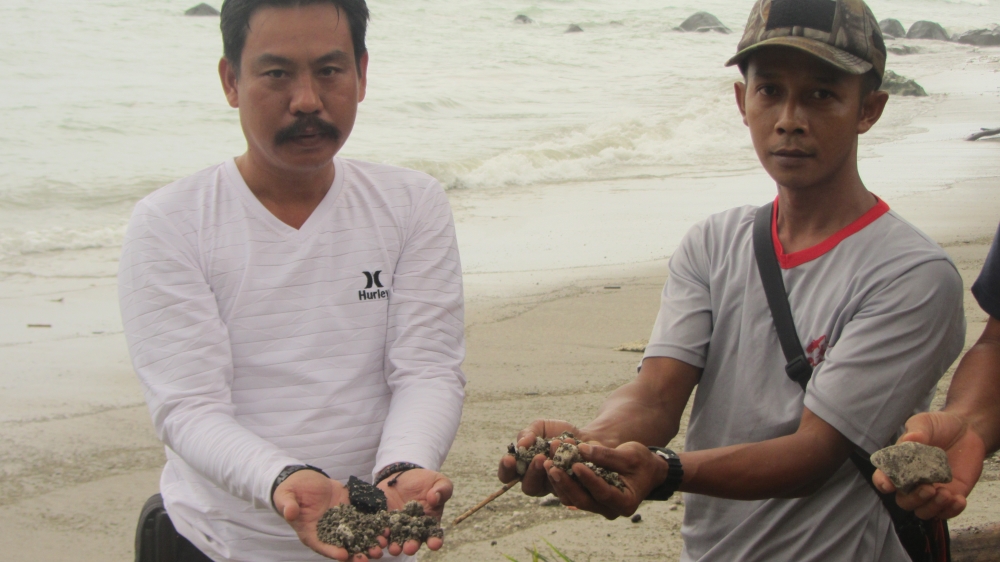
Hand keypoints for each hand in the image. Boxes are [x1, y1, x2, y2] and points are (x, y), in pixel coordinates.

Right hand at [273, 470, 385, 560]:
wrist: (301, 479)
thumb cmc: (290, 491)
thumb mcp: (286, 497)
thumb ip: (289, 506)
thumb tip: (290, 513)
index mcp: (310, 531)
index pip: (321, 545)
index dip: (332, 551)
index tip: (344, 556)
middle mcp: (327, 529)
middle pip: (343, 545)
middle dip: (357, 552)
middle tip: (371, 556)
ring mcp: (340, 520)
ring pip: (356, 534)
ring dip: (369, 541)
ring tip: (382, 545)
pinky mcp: (348, 508)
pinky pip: (362, 516)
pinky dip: (373, 522)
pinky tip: (385, 526)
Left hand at [377, 469, 452, 556]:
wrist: (404, 475)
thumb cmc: (426, 482)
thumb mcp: (439, 482)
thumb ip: (442, 490)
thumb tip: (433, 498)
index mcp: (430, 522)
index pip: (434, 535)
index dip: (435, 541)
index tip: (434, 543)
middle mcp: (413, 528)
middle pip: (413, 541)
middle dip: (411, 546)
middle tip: (410, 548)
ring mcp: (397, 526)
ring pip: (396, 540)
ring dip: (395, 546)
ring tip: (394, 548)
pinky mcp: (384, 520)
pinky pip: (381, 529)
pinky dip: (379, 535)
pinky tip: (379, 537)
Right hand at [498, 419, 584, 496]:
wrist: (585, 438)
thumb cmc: (558, 433)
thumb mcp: (541, 427)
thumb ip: (528, 434)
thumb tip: (521, 445)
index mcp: (524, 468)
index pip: (507, 475)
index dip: (506, 469)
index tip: (509, 458)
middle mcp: (538, 482)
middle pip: (528, 488)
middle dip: (533, 472)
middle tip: (539, 458)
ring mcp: (555, 488)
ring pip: (549, 488)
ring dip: (552, 471)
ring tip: (556, 451)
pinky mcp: (574, 490)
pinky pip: (570, 488)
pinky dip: (571, 470)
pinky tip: (573, 454)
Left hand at [544, 442, 667, 519]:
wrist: (645, 469)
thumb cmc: (641, 462)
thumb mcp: (630, 455)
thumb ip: (606, 455)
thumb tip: (581, 448)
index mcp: (625, 502)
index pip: (603, 493)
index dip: (589, 479)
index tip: (576, 464)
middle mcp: (610, 510)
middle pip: (583, 500)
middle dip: (566, 482)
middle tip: (551, 465)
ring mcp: (598, 507)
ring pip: (573, 499)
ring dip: (559, 481)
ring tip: (547, 462)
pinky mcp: (588, 499)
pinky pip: (571, 494)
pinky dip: (561, 480)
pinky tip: (551, 465)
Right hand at [873, 411, 986, 519]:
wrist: (967, 430)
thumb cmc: (940, 425)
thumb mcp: (925, 423)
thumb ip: (918, 432)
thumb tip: (909, 439)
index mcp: (899, 464)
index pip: (884, 478)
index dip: (882, 482)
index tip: (888, 485)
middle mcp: (912, 482)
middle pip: (904, 501)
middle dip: (914, 499)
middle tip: (928, 488)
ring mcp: (931, 491)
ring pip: (923, 512)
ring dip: (932, 507)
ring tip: (946, 494)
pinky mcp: (951, 496)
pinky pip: (946, 514)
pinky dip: (951, 511)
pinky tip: (958, 499)